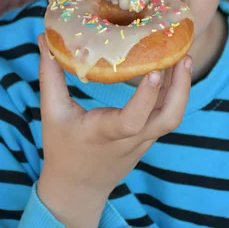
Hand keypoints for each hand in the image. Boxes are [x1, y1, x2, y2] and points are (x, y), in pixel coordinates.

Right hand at [36, 33, 191, 227]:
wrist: (77, 189)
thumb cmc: (62, 148)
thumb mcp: (52, 113)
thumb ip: (50, 75)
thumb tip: (45, 38)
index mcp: (105, 133)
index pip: (132, 120)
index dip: (146, 96)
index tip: (154, 70)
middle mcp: (130, 138)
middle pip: (168, 119)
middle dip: (181, 88)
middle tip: (183, 56)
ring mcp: (143, 141)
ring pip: (172, 117)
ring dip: (182, 88)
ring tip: (184, 57)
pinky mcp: (148, 138)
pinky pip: (166, 115)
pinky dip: (173, 93)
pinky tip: (172, 70)